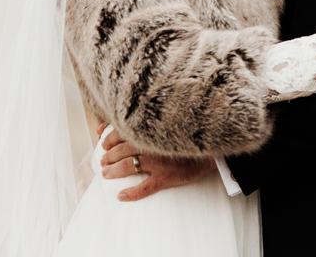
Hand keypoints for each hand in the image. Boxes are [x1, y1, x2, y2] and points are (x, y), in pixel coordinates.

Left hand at [97, 123, 213, 201]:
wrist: (213, 148)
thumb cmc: (190, 132)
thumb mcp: (169, 121)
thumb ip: (147, 120)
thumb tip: (122, 121)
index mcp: (151, 130)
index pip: (121, 133)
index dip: (109, 139)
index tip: (103, 143)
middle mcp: (151, 145)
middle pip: (121, 151)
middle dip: (108, 156)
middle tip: (103, 161)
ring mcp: (158, 162)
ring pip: (128, 167)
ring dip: (114, 171)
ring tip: (106, 174)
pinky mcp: (165, 178)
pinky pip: (144, 188)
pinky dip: (131, 193)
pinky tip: (121, 196)